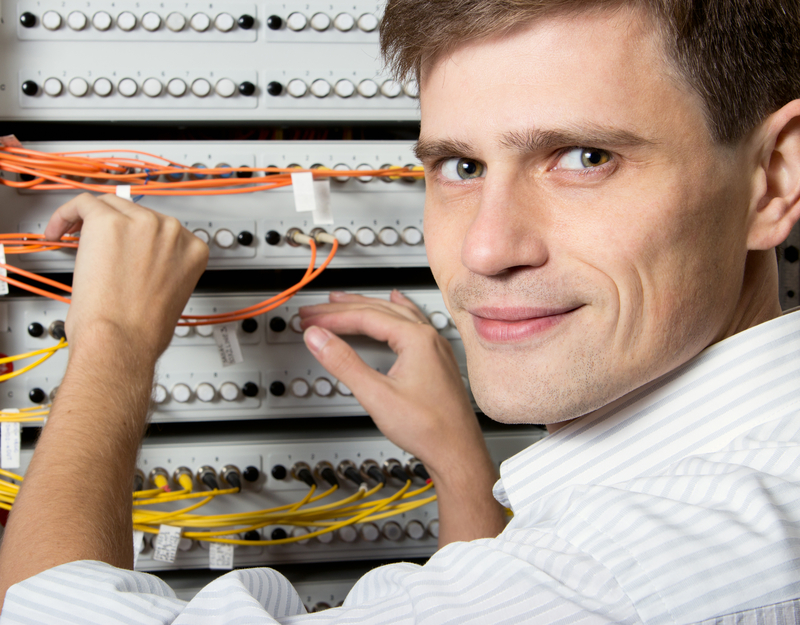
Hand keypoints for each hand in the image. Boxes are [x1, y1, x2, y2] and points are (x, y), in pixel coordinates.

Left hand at [44, 193, 208, 362]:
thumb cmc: (143, 330)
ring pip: (109, 205)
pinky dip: (66, 215)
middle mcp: (171, 232)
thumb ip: (164, 269)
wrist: (123, 339)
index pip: (163, 228)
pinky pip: (83, 204)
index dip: (137, 237)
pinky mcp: (109, 222)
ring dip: (88, 221)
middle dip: (113, 228)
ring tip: (72, 240)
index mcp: (193, 250)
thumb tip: (141, 261)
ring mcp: (142, 224)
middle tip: (93, 246)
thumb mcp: (171, 295)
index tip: (123, 246)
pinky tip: (58, 232)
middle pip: (135, 212)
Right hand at [299, 290, 480, 472]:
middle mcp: (429, 337)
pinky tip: (396, 302)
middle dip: (343, 309)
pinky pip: (412, 322)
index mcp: (417, 339)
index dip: (333, 317)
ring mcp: (436, 347)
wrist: (457, 453)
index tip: (310, 320)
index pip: (366, 317)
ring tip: (343, 300)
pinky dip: (396, 310)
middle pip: (379, 310)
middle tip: (315, 310)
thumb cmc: (428, 429)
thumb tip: (318, 337)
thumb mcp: (376, 395)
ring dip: (366, 306)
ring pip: (395, 313)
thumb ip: (344, 363)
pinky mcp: (437, 360)